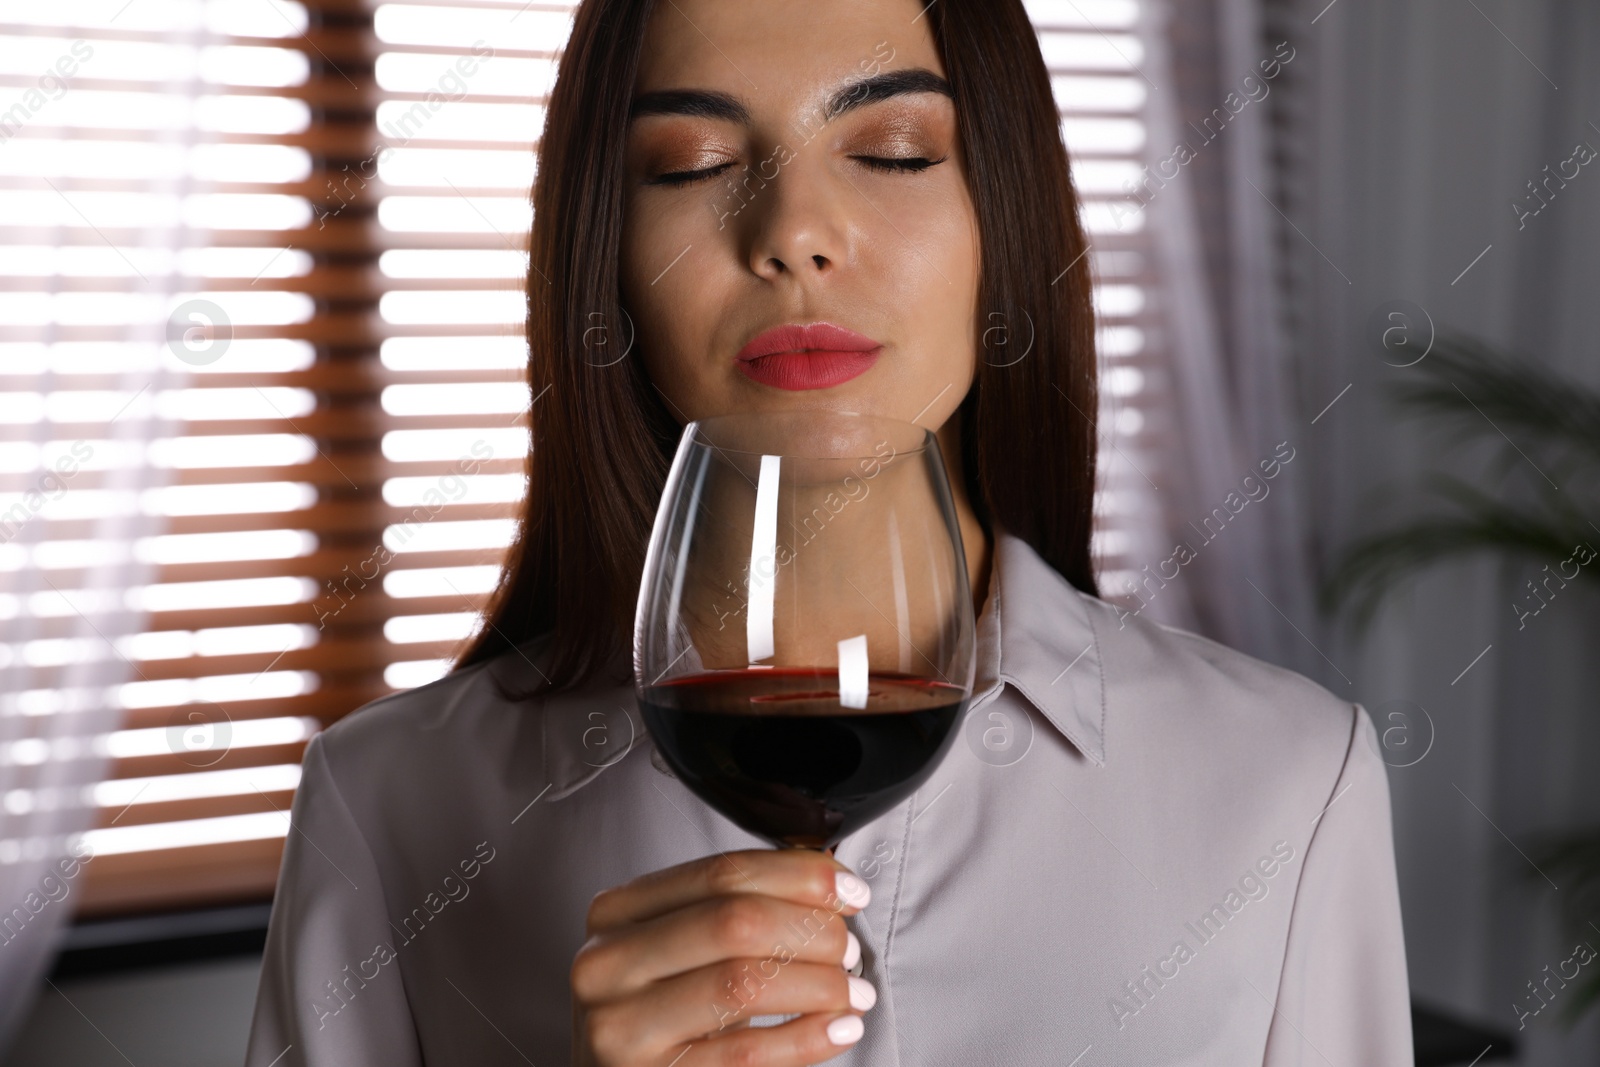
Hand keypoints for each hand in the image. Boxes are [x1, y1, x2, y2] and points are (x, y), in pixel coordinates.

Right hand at [571, 848, 875, 1064]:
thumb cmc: (657, 1015)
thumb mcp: (680, 952)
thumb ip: (737, 911)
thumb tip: (830, 882)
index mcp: (617, 912)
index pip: (721, 873)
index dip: (798, 876)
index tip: (850, 892)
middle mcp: (608, 962)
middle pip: (735, 921)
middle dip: (812, 929)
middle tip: (849, 950)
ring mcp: (622, 1024)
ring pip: (743, 982)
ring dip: (818, 984)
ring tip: (852, 992)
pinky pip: (746, 1053)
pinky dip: (806, 1038)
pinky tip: (838, 1029)